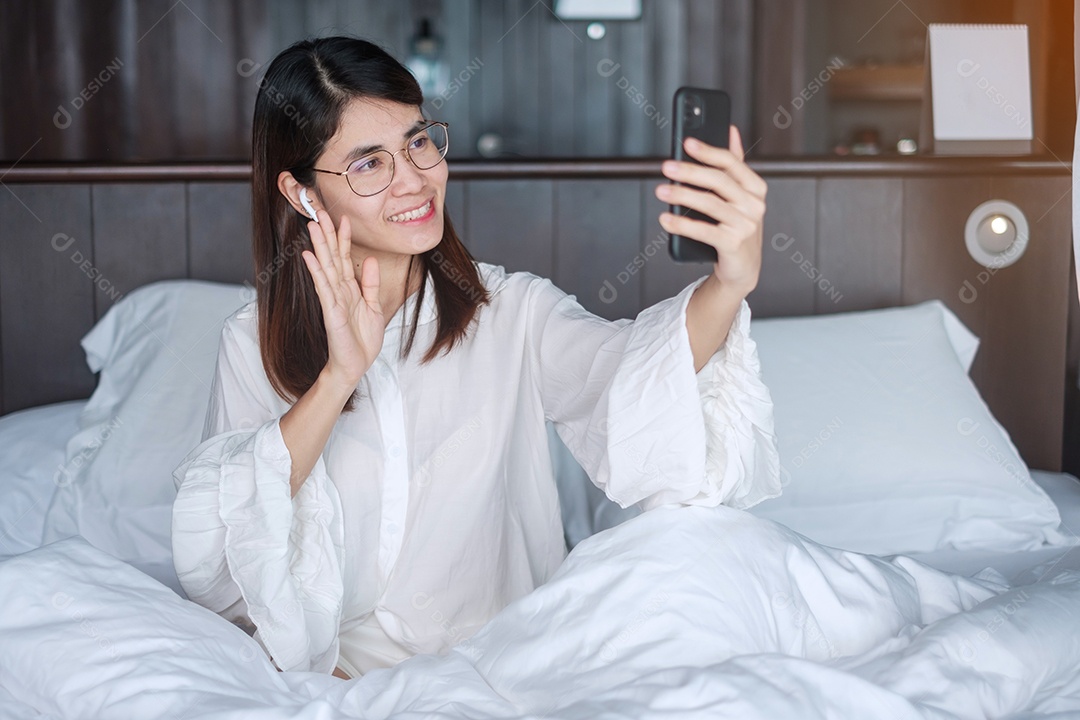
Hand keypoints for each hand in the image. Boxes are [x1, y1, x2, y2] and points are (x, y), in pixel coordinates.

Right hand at [300, 210, 384, 390]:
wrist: (355, 365)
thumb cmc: (362, 339)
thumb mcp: (374, 307)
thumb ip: (371, 283)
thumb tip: (371, 260)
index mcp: (350, 289)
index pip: (345, 258)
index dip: (344, 238)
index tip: (343, 217)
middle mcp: (339, 290)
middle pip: (333, 257)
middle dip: (328, 234)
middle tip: (321, 211)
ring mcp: (333, 300)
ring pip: (326, 267)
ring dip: (320, 246)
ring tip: (313, 225)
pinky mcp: (330, 311)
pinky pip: (323, 288)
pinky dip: (317, 272)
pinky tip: (310, 256)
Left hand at [656, 125, 765, 298]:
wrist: (741, 268)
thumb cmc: (737, 227)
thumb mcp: (740, 195)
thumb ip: (735, 164)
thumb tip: (730, 130)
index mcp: (756, 188)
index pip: (731, 163)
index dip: (708, 151)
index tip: (686, 142)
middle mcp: (754, 205)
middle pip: (718, 181)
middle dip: (690, 172)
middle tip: (667, 167)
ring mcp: (746, 225)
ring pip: (709, 204)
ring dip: (681, 195)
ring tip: (662, 190)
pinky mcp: (733, 244)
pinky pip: (703, 231)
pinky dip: (682, 224)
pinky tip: (666, 219)